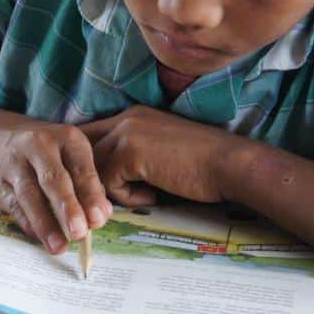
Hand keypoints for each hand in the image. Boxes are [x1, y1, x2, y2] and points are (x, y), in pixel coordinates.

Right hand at [0, 121, 112, 253]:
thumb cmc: (47, 153)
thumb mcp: (71, 156)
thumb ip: (88, 184)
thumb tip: (100, 216)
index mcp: (65, 137)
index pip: (81, 168)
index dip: (90, 195)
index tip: (97, 220)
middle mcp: (37, 145)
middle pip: (53, 179)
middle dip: (67, 207)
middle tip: (79, 233)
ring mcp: (13, 163)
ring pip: (29, 195)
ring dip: (45, 223)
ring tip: (58, 246)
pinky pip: (13, 205)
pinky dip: (28, 223)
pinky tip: (40, 237)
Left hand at [81, 106, 242, 205]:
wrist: (229, 165)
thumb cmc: (201, 166)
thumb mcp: (159, 151)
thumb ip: (131, 155)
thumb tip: (101, 178)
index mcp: (132, 115)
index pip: (90, 133)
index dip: (87, 159)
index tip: (96, 181)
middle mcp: (125, 118)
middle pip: (83, 150)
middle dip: (92, 177)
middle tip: (117, 196)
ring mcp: (126, 133)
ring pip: (93, 169)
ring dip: (114, 189)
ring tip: (145, 194)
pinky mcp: (130, 153)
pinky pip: (109, 184)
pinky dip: (129, 197)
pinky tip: (154, 195)